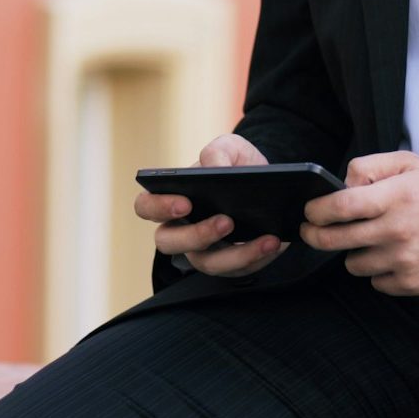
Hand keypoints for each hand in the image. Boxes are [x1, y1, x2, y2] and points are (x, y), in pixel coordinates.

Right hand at [134, 134, 286, 276]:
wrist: (268, 183)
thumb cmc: (237, 165)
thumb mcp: (231, 148)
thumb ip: (218, 151)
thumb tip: (214, 168)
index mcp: (172, 197)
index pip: (146, 206)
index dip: (158, 207)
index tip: (185, 202)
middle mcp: (181, 228)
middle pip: (167, 242)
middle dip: (195, 235)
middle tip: (225, 221)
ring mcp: (203, 250)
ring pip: (205, 263)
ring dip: (234, 253)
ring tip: (262, 237)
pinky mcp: (229, 264)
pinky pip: (237, 269)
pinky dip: (256, 256)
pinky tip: (272, 241)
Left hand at [299, 151, 418, 295]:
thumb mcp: (409, 164)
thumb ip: (370, 166)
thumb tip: (342, 184)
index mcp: (395, 196)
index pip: (339, 206)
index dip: (315, 211)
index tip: (309, 212)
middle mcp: (397, 230)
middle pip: (336, 239)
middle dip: (316, 235)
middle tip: (312, 231)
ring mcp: (405, 260)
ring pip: (353, 264)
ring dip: (355, 252)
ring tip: (370, 240)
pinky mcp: (414, 284)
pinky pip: (376, 283)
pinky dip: (378, 272)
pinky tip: (392, 257)